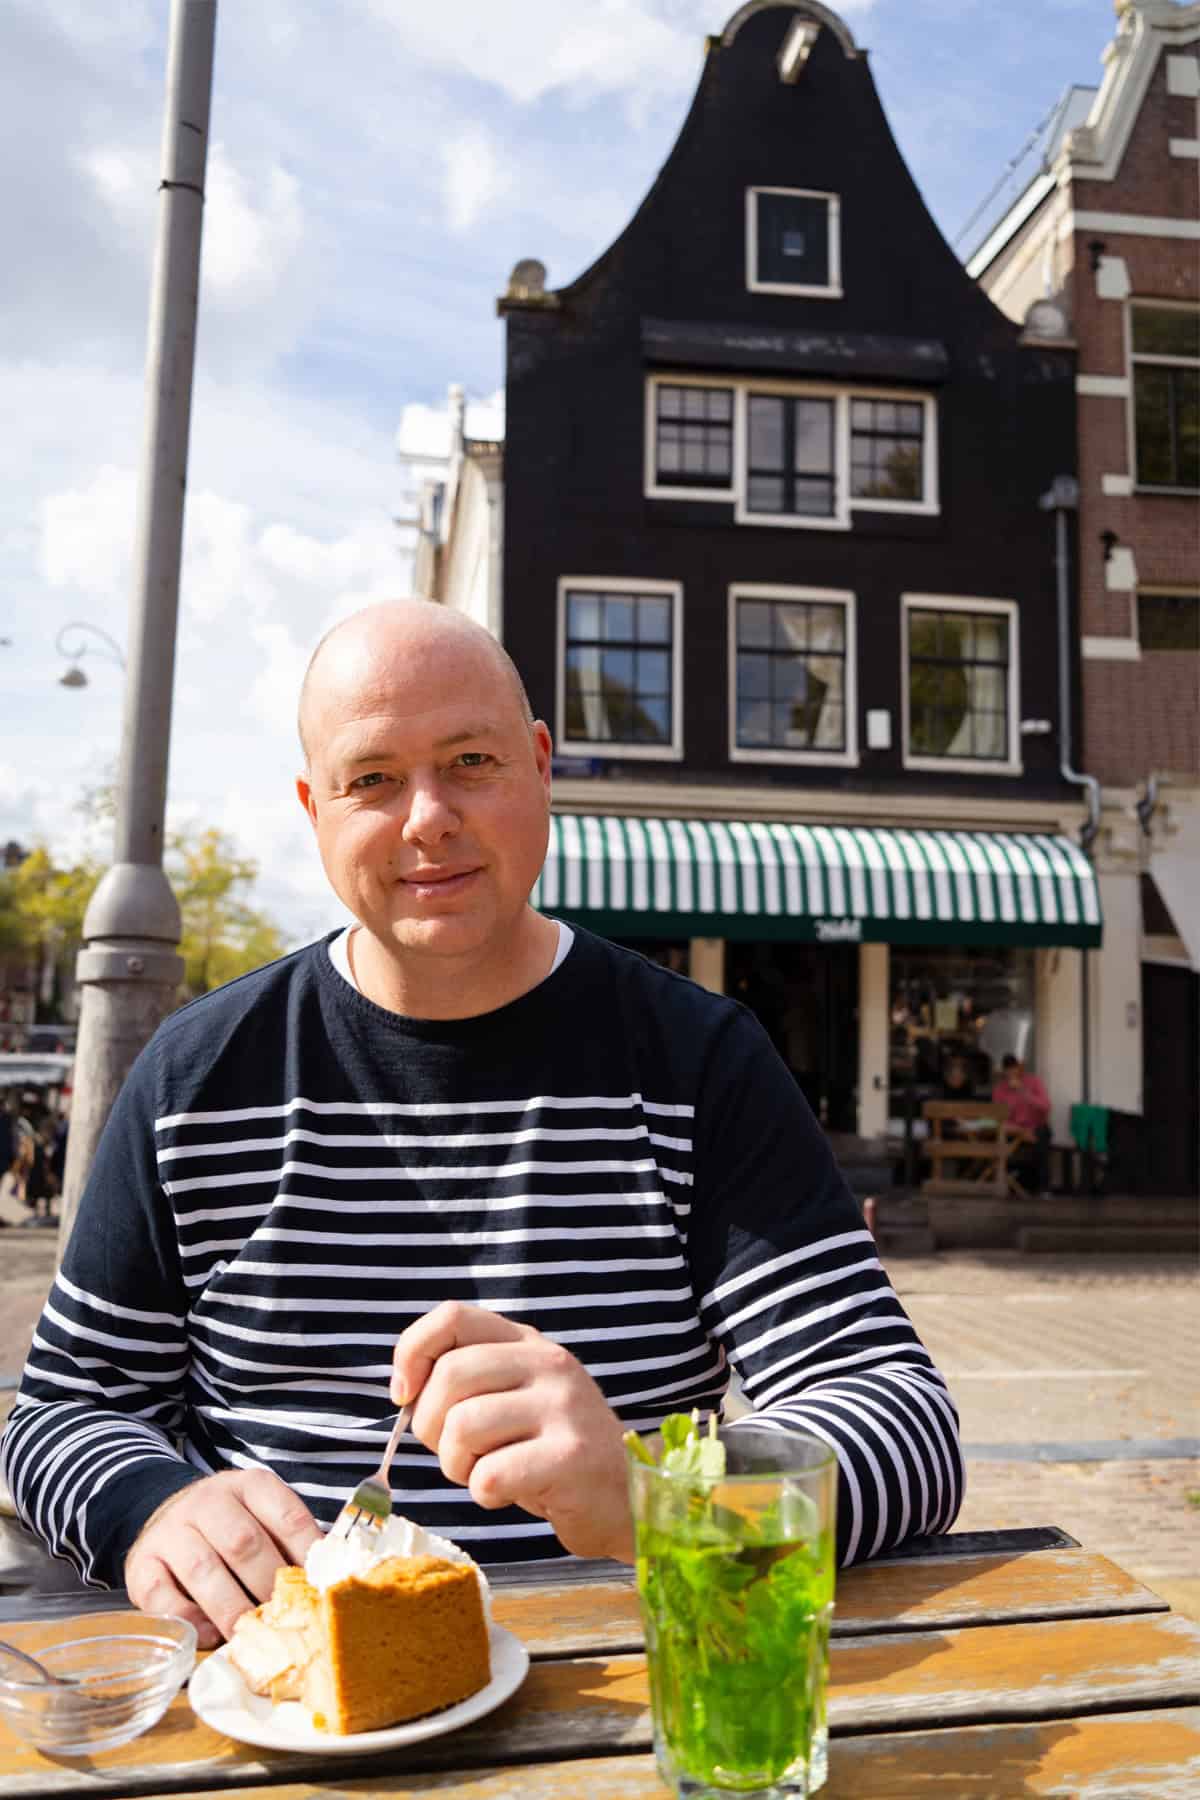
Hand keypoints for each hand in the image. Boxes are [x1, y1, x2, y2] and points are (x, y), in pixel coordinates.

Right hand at [124, 1469, 321, 1647]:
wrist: (167, 1513)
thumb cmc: (229, 1526)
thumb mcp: (262, 1518)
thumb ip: (289, 1546)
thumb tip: (325, 1586)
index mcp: (250, 1486)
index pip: (286, 1515)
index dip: (307, 1554)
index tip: (320, 1587)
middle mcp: (209, 1501)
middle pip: (244, 1543)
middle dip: (267, 1586)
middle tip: (282, 1620)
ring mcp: (172, 1529)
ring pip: (204, 1569)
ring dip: (230, 1608)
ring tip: (249, 1635)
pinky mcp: (141, 1562)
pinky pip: (161, 1594)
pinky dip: (188, 1619)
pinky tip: (208, 1635)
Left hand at [392, 1302, 633, 1562]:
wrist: (628, 1499)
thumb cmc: (551, 1453)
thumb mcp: (515, 1399)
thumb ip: (470, 1382)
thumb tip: (404, 1389)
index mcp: (529, 1343)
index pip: (453, 1317)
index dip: (412, 1352)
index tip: (405, 1394)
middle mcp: (549, 1363)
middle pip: (450, 1375)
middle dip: (431, 1426)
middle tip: (454, 1453)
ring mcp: (564, 1407)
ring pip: (463, 1427)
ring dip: (456, 1465)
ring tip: (484, 1475)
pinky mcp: (570, 1457)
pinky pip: (489, 1475)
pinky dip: (484, 1494)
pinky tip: (510, 1494)